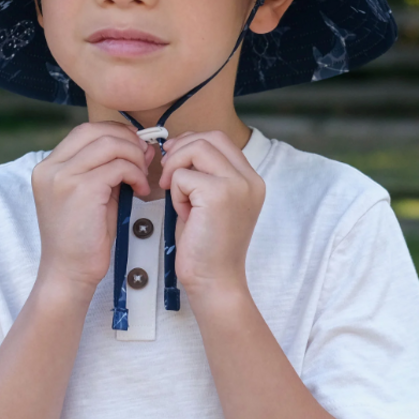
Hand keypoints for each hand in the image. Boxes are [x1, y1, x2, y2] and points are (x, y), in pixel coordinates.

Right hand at [31, 121, 154, 291]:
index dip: (115, 132)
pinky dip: (135, 174)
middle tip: (144, 157)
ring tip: (141, 177)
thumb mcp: (94, 195)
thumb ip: (111, 168)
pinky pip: (118, 167)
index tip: (135, 146)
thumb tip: (141, 145)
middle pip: (96, 131)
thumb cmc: (83, 238)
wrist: (68, 273)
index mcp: (48, 166)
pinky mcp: (81, 190)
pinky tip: (140, 189)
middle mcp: (50, 167)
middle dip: (127, 140)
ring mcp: (63, 177)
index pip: (85, 131)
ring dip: (134, 157)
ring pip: (110, 145)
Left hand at [158, 130, 264, 295]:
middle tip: (168, 175)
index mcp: (250, 179)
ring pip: (197, 149)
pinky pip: (183, 176)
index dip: (192, 142)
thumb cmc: (205, 244)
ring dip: (177, 169)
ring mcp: (237, 185)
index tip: (174, 159)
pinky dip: (176, 193)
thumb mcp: (209, 201)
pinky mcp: (219, 195)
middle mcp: (250, 179)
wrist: (214, 281)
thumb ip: (203, 172)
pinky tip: (184, 214)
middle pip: (210, 137)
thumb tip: (177, 145)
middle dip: (181, 150)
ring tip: (177, 195)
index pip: (220, 139)